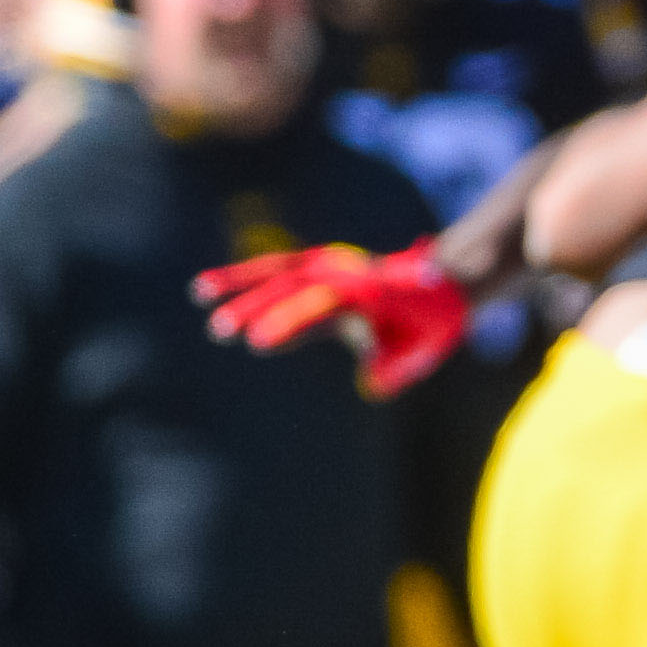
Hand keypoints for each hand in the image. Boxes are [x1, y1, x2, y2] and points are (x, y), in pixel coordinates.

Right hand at [195, 243, 470, 397]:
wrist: (447, 281)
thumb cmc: (434, 322)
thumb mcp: (424, 348)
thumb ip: (397, 365)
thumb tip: (372, 382)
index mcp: (369, 293)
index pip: (319, 308)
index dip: (287, 323)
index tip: (257, 342)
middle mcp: (344, 273)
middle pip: (290, 287)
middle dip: (253, 307)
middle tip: (219, 330)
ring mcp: (330, 264)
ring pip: (277, 269)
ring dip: (238, 281)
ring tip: (198, 292)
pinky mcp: (319, 264)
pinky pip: (279, 269)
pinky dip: (249, 276)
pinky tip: (212, 288)